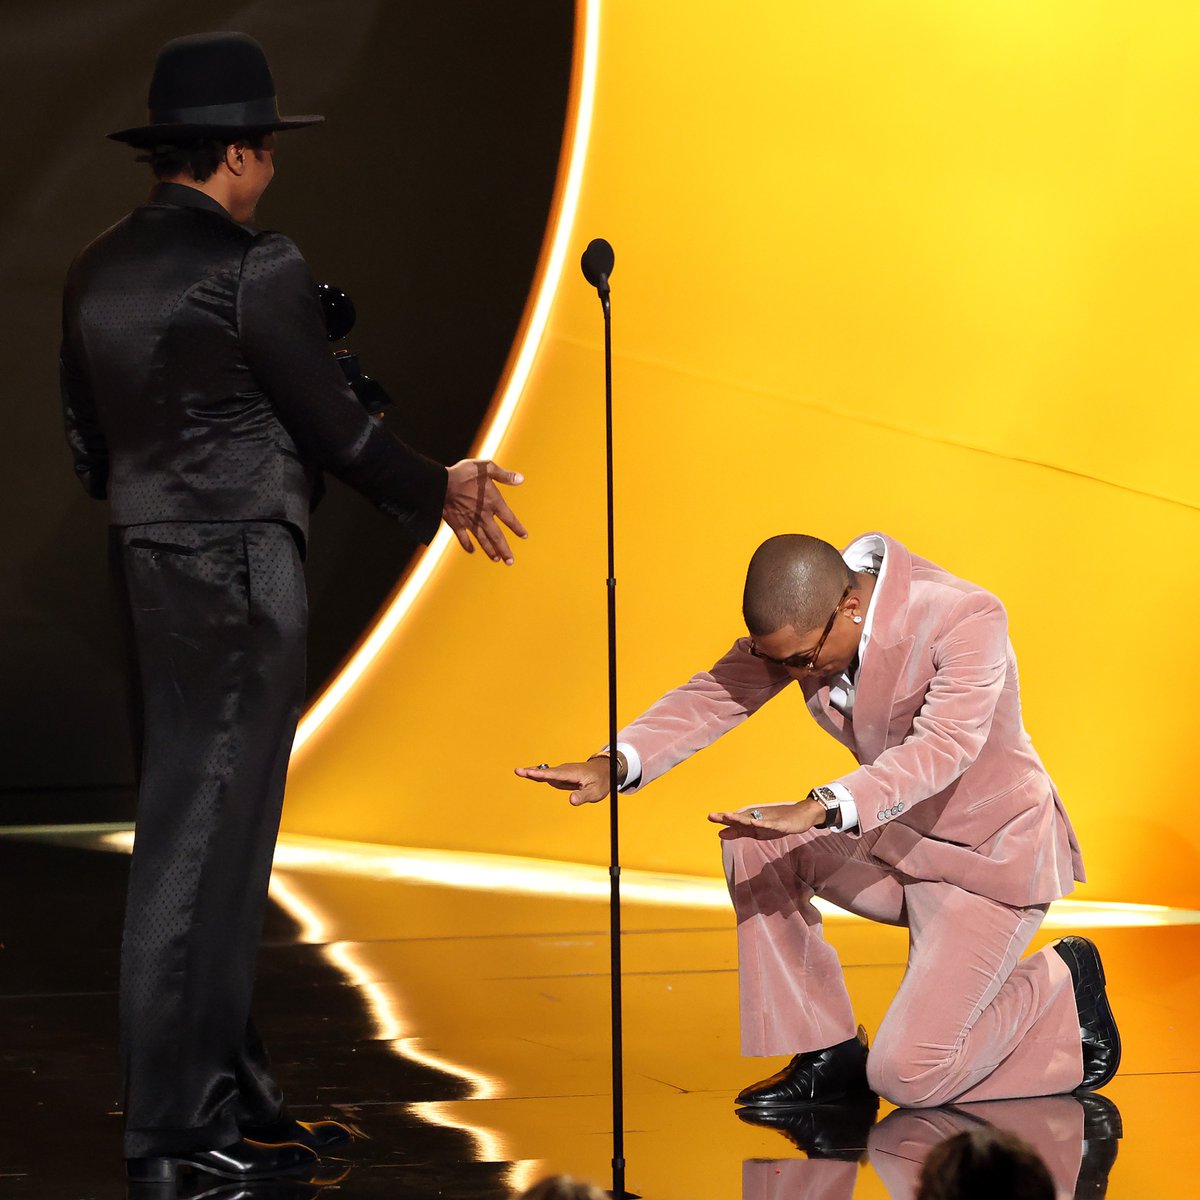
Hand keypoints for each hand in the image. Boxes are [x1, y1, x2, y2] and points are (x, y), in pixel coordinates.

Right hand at [443, 459, 527, 563]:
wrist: (440, 483)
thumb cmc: (464, 473)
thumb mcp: (486, 467)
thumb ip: (504, 475)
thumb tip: (521, 479)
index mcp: (493, 502)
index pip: (509, 519)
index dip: (518, 528)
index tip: (524, 536)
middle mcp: (483, 516)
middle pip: (497, 537)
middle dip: (504, 550)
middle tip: (510, 561)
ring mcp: (469, 521)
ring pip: (482, 540)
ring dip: (490, 551)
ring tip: (496, 560)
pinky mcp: (456, 524)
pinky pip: (463, 538)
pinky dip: (467, 545)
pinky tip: (472, 551)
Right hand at [515, 759, 611, 805]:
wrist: (604, 770)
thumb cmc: (600, 781)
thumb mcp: (595, 792)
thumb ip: (583, 796)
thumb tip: (571, 801)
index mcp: (572, 773)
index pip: (554, 774)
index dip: (541, 774)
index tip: (530, 772)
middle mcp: (565, 771)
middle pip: (546, 772)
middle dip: (532, 771)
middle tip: (517, 771)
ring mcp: (562, 772)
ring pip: (545, 773)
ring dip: (532, 772)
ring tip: (518, 771)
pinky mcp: (561, 776)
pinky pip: (547, 775)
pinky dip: (537, 774)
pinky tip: (527, 773)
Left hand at [707, 799, 824, 839]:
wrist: (801, 815)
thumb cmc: (777, 822)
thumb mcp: (756, 830)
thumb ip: (738, 831)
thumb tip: (719, 833)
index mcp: (751, 820)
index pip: (735, 820)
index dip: (723, 819)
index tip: (709, 817)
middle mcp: (758, 818)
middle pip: (741, 818)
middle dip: (727, 817)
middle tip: (712, 816)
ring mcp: (770, 820)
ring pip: (753, 820)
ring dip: (741, 819)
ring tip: (729, 817)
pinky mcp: (781, 824)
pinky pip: (771, 825)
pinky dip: (762, 824)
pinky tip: (754, 823)